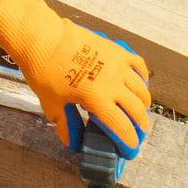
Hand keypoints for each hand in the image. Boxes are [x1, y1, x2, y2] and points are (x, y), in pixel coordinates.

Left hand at [0, 0, 151, 158]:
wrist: (44, 39)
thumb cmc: (44, 72)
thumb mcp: (52, 103)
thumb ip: (65, 124)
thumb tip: (71, 142)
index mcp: (97, 99)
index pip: (121, 126)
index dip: (129, 140)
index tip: (132, 149)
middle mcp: (113, 83)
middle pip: (136, 109)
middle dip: (140, 124)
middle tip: (139, 131)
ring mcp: (117, 65)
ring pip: (141, 88)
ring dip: (143, 103)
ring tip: (141, 110)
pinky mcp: (116, 50)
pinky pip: (137, 64)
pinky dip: (142, 76)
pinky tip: (140, 82)